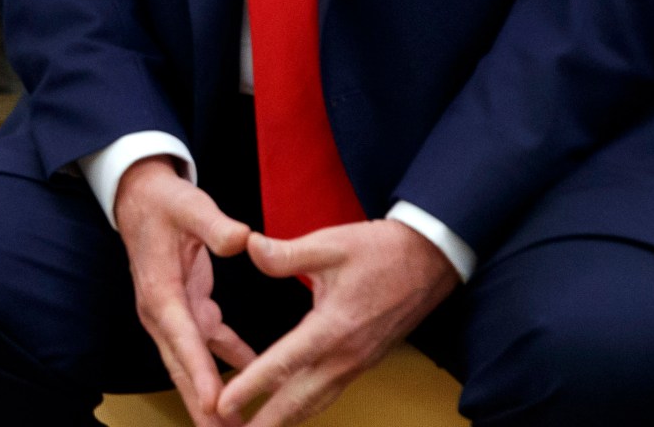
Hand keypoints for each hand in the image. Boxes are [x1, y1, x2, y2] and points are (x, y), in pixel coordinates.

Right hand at [115, 158, 257, 425]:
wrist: (140, 195)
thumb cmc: (164, 201)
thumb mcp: (189, 204)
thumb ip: (215, 224)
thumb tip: (242, 239)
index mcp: (160, 291)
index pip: (182, 338)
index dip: (200, 372)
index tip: (215, 403)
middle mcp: (161, 310)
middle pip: (182, 366)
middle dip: (202, 404)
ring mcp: (172, 312)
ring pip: (193, 363)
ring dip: (211, 394)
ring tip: (235, 425)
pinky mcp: (185, 306)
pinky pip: (209, 343)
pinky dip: (230, 360)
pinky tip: (255, 375)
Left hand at [214, 220, 459, 426]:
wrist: (431, 260)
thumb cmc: (381, 251)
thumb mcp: (331, 244)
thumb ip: (286, 253)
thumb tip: (249, 248)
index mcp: (334, 327)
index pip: (284, 364)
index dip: (250, 387)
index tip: (223, 405)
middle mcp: (346, 355)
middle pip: (299, 401)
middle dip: (266, 424)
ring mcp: (357, 363)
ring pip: (315, 403)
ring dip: (284, 421)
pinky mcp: (362, 362)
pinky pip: (328, 394)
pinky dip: (303, 408)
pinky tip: (286, 412)